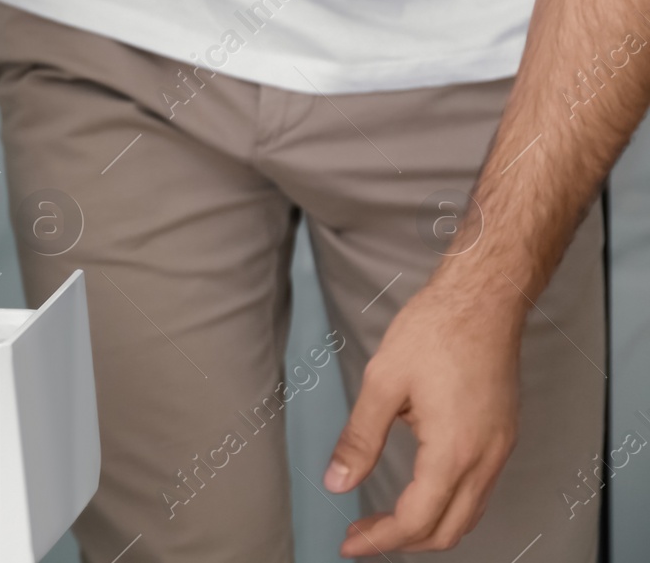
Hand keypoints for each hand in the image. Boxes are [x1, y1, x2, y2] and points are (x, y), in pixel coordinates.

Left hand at [325, 282, 521, 556]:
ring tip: (382, 519)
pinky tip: (417, 490)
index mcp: (454, 450)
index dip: (380, 540)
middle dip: (402, 541)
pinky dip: (446, 503)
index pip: (417, 519)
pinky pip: (478, 489)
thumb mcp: (382, 382)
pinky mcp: (502, 436)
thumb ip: (360, 438)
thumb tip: (337, 482)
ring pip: (467, 513)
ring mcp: (499, 449)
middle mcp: (485, 458)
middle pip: (447, 529)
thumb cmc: (435, 331)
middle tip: (361, 535)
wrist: (483, 300)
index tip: (349, 545)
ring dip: (425, 525)